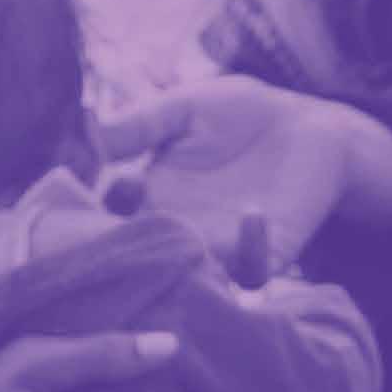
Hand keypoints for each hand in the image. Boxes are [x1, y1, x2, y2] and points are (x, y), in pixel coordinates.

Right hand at [101, 75, 391, 268]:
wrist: (307, 126)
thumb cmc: (239, 115)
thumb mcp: (180, 111)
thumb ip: (137, 125)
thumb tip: (84, 129)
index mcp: (147, 202)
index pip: (103, 222)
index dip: (89, 216)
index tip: (88, 190)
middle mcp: (177, 233)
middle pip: (136, 260)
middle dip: (122, 248)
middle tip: (122, 221)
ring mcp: (220, 249)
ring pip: (187, 280)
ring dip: (179, 263)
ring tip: (180, 229)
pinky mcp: (267, 253)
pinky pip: (252, 272)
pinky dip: (250, 249)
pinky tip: (250, 212)